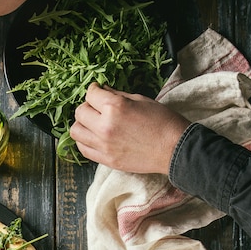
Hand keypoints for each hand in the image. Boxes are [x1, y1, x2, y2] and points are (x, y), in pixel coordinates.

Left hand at [70, 83, 190, 173]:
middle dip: (87, 106)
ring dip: (82, 124)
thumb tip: (102, 91)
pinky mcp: (105, 159)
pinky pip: (83, 149)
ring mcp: (103, 145)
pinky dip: (84, 141)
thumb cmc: (162, 122)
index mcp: (115, 107)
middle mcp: (105, 126)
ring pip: (76, 132)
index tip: (97, 91)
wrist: (174, 149)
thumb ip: (117, 95)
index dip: (93, 90)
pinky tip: (93, 137)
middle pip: (79, 112)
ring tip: (92, 123)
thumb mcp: (141, 100)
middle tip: (96, 107)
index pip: (90, 94)